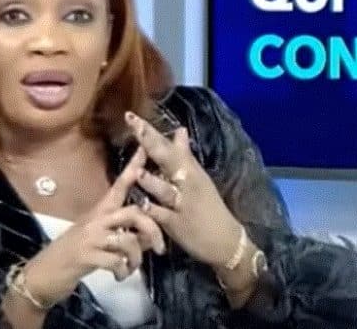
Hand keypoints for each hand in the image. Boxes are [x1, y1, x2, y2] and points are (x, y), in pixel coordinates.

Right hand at [22, 146, 166, 306]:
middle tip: (161, 248)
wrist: (43, 274)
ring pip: (128, 239)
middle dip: (152, 229)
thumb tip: (151, 236)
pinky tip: (119, 276)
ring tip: (131, 268)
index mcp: (98, 213)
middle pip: (132, 212)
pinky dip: (122, 271)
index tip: (145, 149)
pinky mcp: (86, 257)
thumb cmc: (72, 256)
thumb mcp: (99, 241)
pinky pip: (116, 261)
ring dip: (136, 258)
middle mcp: (95, 220)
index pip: (119, 186)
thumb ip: (125, 236)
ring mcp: (90, 237)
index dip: (133, 169)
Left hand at [123, 111, 248, 269]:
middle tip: (133, 126)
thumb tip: (179, 130)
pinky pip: (162, 216)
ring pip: (165, 189)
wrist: (226, 241)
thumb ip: (184, 154)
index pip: (167, 144)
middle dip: (150, 142)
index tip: (130, 115)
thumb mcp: (199, 177)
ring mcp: (181, 203)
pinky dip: (151, 211)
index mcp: (189, 168)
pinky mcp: (177, 224)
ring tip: (138, 171)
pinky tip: (140, 206)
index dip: (149, 130)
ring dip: (152, 181)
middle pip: (167, 159)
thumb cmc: (207, 206)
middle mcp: (186, 182)